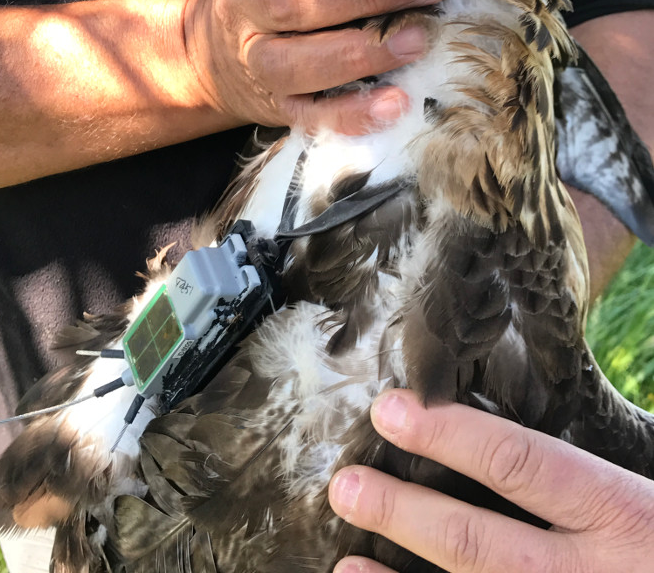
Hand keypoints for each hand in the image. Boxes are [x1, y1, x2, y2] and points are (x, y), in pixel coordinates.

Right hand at [184, 0, 450, 134]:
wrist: (216, 55)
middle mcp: (243, 7)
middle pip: (292, 0)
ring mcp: (257, 62)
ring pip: (299, 62)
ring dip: (363, 51)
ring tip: (418, 38)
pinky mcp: (278, 106)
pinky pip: (311, 116)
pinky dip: (353, 113)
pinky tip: (395, 102)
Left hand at [328, 389, 653, 572]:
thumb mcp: (644, 499)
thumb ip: (589, 474)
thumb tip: (501, 435)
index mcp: (618, 512)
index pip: (518, 462)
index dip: (447, 433)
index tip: (389, 410)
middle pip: (476, 543)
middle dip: (403, 513)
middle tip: (345, 487)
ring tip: (344, 562)